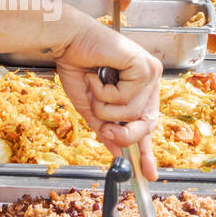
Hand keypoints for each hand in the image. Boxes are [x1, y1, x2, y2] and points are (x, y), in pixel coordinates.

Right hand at [54, 15, 160, 178]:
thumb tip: (118, 153)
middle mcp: (149, 80)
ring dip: (104, 106)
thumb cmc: (77, 65)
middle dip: (123, 133)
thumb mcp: (91, 107)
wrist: (66, 41)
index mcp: (139, 89)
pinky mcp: (144, 66)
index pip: (147, 124)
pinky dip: (104, 91)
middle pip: (146, 124)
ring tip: (93, 85)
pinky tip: (97, 74)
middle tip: (104, 130)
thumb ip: (106, 129)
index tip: (148, 174)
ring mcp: (149, 72)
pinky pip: (126, 98)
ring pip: (132, 113)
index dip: (147, 151)